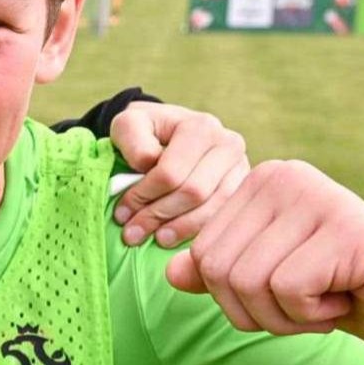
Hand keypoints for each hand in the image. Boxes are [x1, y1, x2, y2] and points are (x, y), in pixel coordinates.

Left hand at [108, 103, 250, 248]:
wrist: (168, 134)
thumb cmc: (146, 133)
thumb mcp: (128, 124)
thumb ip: (132, 138)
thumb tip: (148, 163)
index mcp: (201, 127)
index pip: (171, 172)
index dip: (143, 197)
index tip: (121, 213)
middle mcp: (228, 145)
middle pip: (193, 193)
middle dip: (158, 216)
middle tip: (132, 234)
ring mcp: (241, 169)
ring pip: (211, 210)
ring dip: (178, 229)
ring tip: (154, 238)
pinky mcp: (242, 192)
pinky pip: (222, 220)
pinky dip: (196, 233)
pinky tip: (176, 240)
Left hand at [165, 160, 363, 360]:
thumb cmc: (340, 295)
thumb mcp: (267, 285)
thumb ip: (218, 275)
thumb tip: (170, 274)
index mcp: (262, 182)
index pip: (201, 256)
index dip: (234, 299)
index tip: (286, 292)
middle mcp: (287, 177)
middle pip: (218, 270)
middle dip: (257, 311)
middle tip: (308, 305)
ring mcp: (320, 198)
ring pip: (249, 283)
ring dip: (286, 317)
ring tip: (329, 300)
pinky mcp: (348, 231)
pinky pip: (288, 291)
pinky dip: (313, 316)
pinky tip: (348, 298)